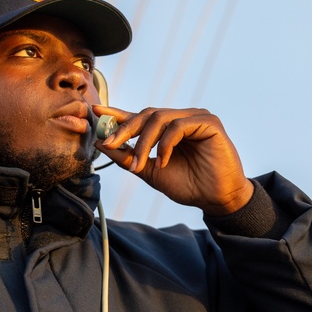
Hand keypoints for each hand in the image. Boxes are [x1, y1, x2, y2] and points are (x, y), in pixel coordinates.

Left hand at [92, 105, 253, 215]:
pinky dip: (165, 144)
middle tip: (108, 143)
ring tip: (138, 164)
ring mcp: (195, 118)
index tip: (95, 112)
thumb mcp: (150, 172)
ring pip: (159, 118)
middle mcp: (181, 119)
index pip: (140, 117)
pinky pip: (178, 126)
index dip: (117, 114)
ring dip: (143, 142)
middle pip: (146, 114)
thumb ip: (128, 157)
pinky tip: (163, 161)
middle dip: (124, 129)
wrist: (216, 199)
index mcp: (168, 129)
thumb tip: (100, 143)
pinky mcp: (208, 122)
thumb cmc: (189, 186)